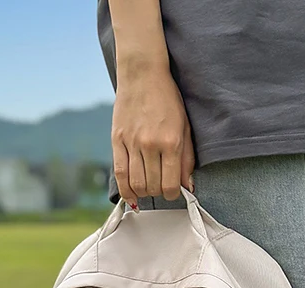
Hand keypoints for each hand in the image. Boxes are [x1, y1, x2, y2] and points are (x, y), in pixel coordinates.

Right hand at [112, 65, 194, 207]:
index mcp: (171, 142)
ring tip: (148, 188)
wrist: (143, 73)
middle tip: (161, 186)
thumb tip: (187, 186)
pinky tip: (131, 196)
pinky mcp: (117, 140)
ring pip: (136, 183)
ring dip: (143, 192)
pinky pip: (119, 173)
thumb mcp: (185, 128)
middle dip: (158, 193)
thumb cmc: (168, 100)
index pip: (170, 185)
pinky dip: (125, 190)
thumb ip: (186, 159)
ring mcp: (132, 143)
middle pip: (153, 186)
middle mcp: (151, 145)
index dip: (173, 194)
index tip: (173, 191)